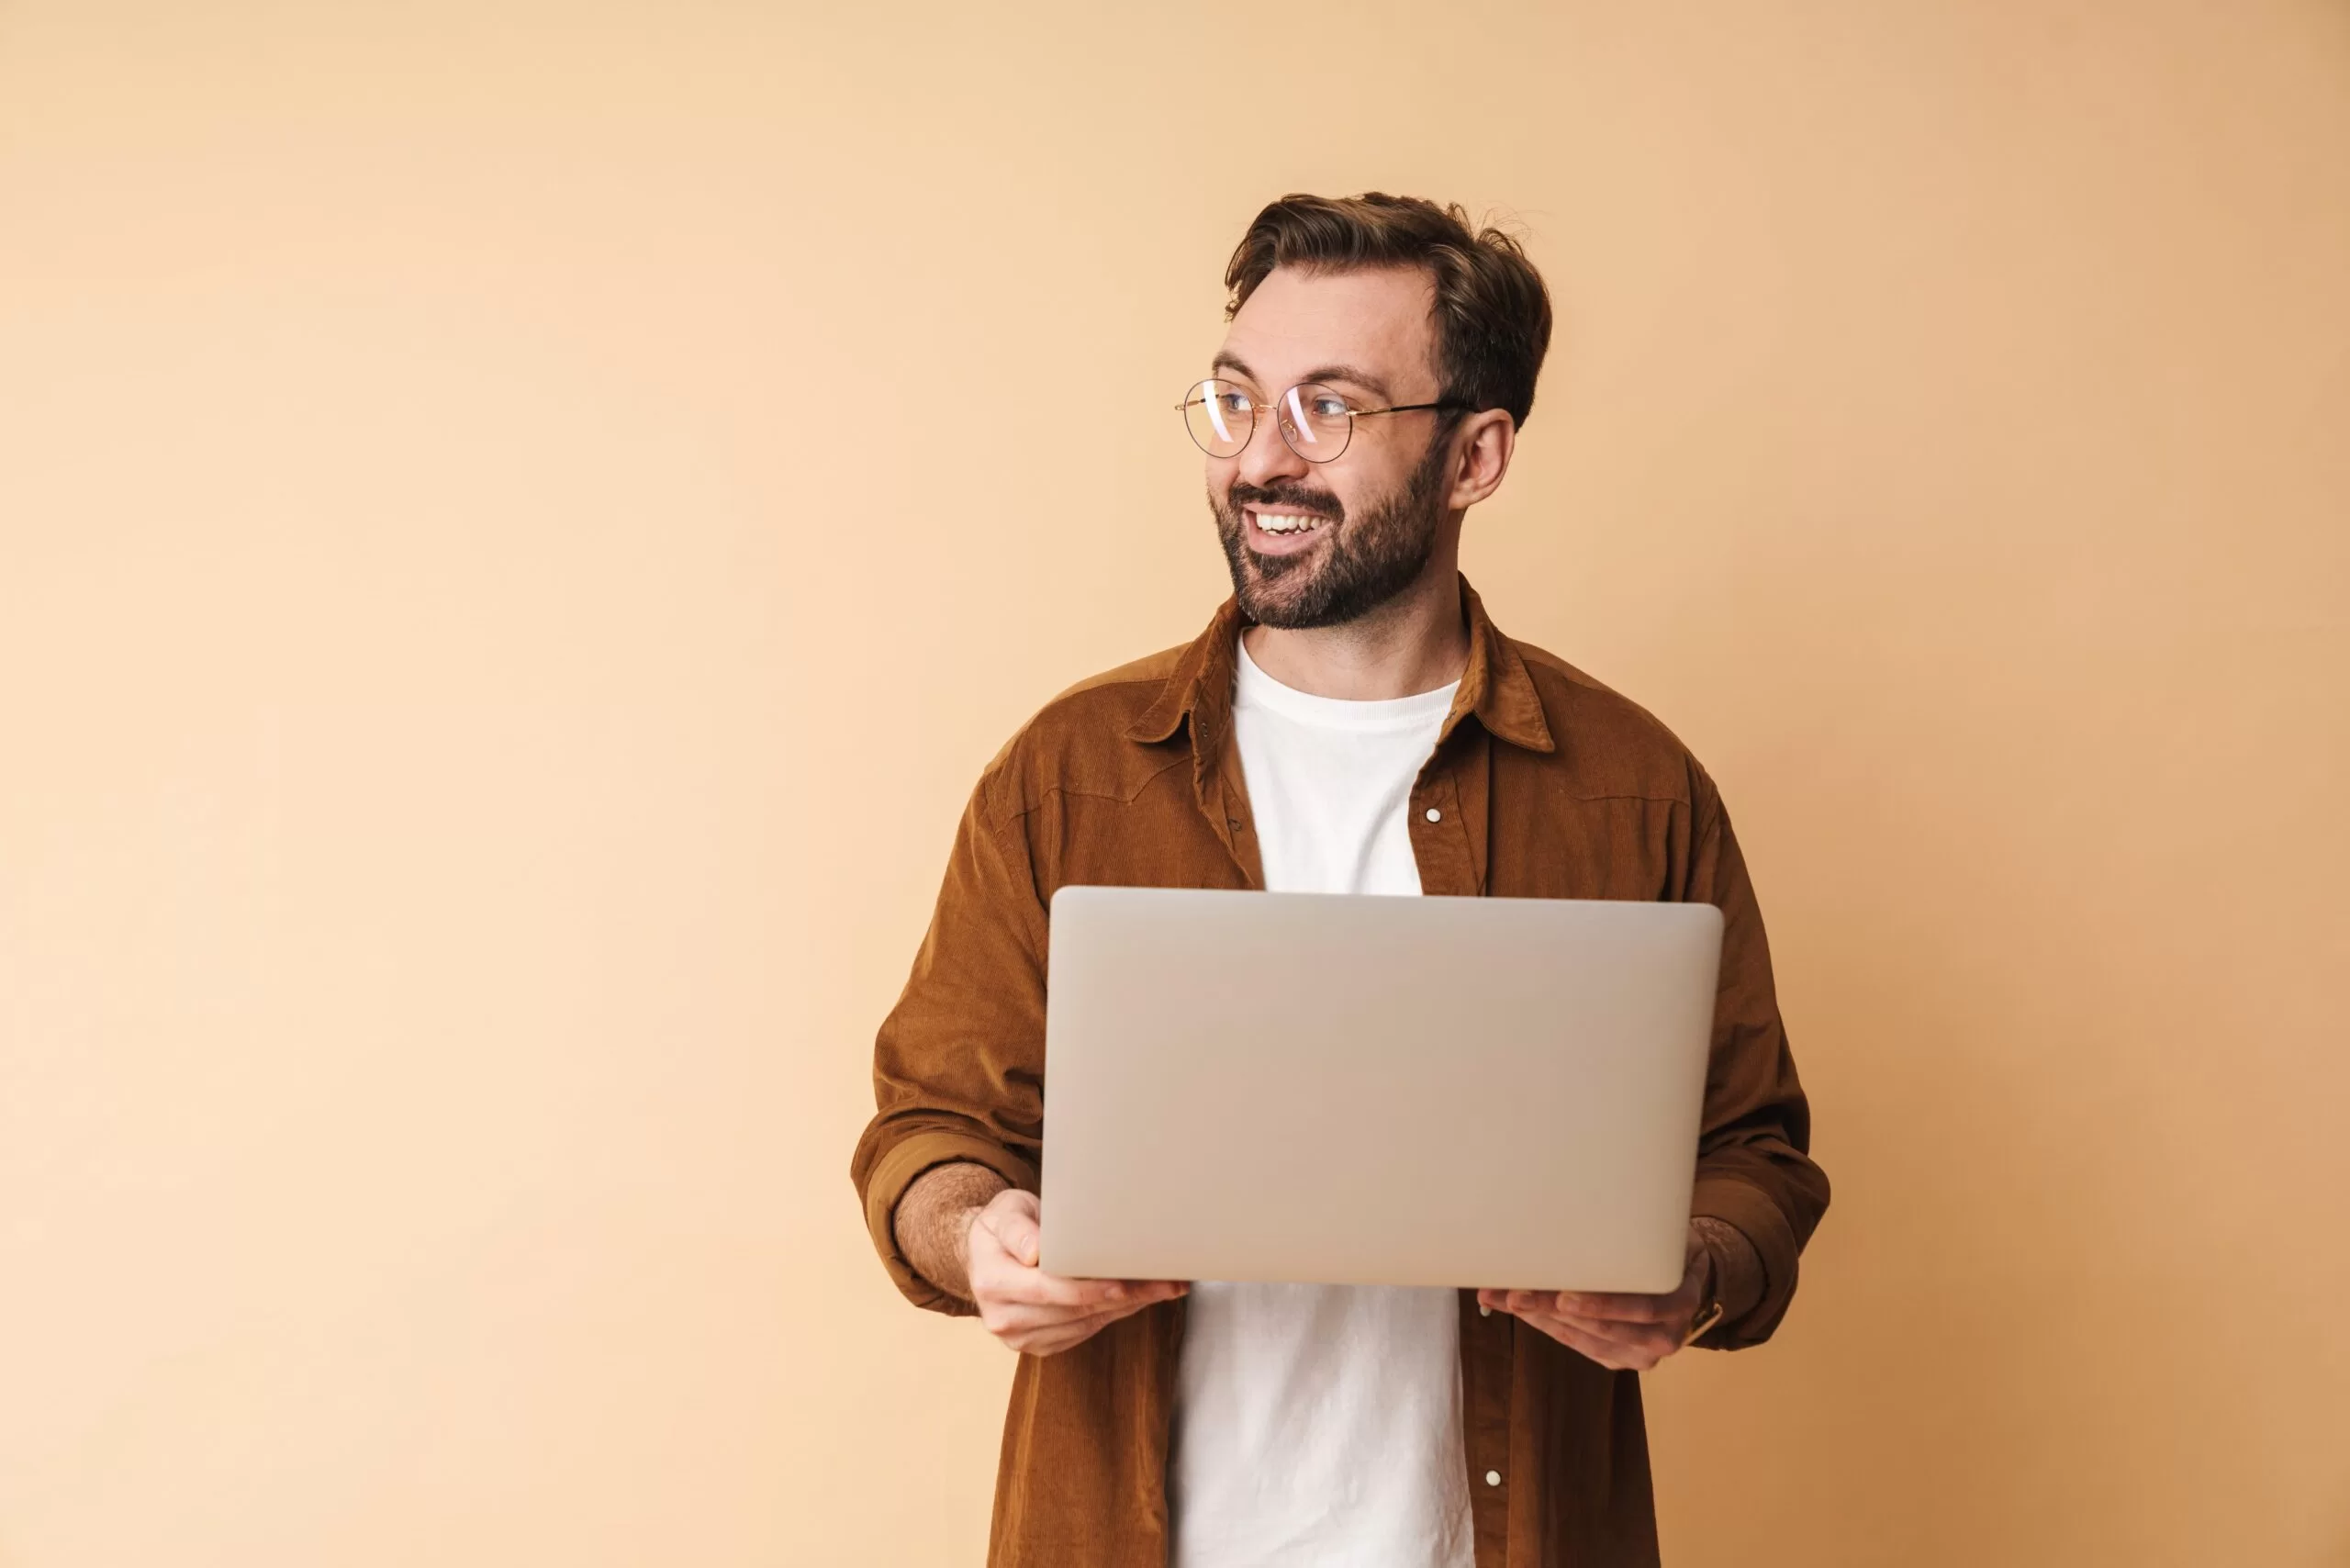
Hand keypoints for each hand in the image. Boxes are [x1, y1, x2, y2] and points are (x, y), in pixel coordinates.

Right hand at [963, 1188, 1187, 1356]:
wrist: (985, 1253)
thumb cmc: (1003, 1225)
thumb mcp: (1006, 1211)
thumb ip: (1018, 1229)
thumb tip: (1034, 1252)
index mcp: (992, 1281)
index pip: (1049, 1289)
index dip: (1091, 1287)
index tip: (1126, 1282)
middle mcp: (1002, 1316)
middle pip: (1074, 1310)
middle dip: (1123, 1296)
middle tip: (1164, 1283)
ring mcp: (1019, 1336)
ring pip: (1084, 1324)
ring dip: (1125, 1308)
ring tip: (1161, 1288)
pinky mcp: (1037, 1345)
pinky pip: (1082, 1332)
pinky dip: (1111, 1315)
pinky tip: (1136, 1299)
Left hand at [1478, 1227, 1714, 1371]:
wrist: (1686, 1281)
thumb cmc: (1667, 1247)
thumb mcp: (1662, 1233)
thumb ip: (1635, 1231)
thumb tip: (1576, 1202)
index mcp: (1681, 1299)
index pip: (1641, 1306)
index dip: (1602, 1303)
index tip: (1564, 1293)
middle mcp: (1666, 1334)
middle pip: (1606, 1326)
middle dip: (1556, 1309)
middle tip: (1517, 1294)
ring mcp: (1641, 1352)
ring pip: (1586, 1338)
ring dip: (1541, 1318)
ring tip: (1504, 1298)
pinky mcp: (1619, 1358)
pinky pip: (1579, 1344)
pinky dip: (1547, 1325)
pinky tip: (1521, 1309)